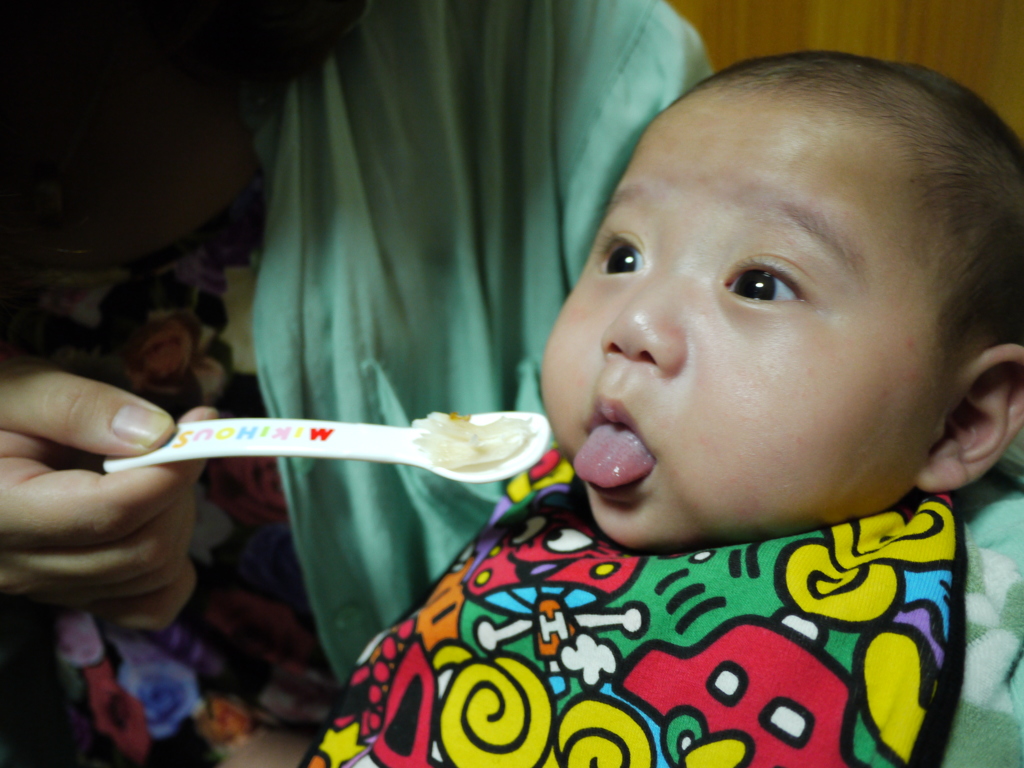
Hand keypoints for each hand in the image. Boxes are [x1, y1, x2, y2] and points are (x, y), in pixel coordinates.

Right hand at [0, 356, 210, 628]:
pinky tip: (158, 518)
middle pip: (144, 550)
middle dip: (179, 490)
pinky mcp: (76, 598)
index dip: (172, 471)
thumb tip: (158, 434)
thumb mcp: (19, 390)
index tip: (200, 423)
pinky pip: (151, 606)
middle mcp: (19, 568)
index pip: (112, 512)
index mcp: (0, 513)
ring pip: (156, 575)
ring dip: (179, 518)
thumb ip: (80, 408)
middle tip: (175, 441)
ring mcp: (48, 591)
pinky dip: (174, 565)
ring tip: (156, 471)